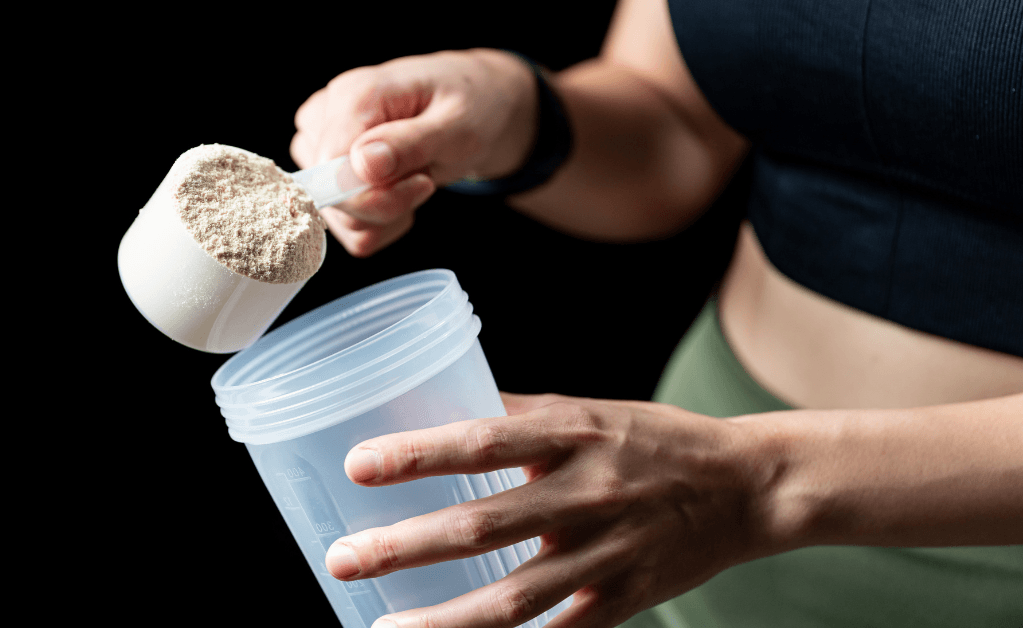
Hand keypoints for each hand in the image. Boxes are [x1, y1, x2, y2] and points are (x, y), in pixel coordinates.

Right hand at [291, 49, 538, 256]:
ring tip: (413, 179)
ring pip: (336, 218)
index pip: (331, 168)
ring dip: (384, 216)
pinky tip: (400, 193)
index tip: (423, 181)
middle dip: (386, 205)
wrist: (474, 108)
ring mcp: (320, 147)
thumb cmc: (468, 107)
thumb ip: (410, 143)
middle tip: (425, 178)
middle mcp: (324, 119)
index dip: (376, 193)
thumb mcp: (458, 125)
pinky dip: (379, 224)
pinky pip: (343, 227)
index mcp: (352, 94)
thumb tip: (362, 164)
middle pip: (330, 196)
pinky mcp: (326, 174)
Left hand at [323, 393, 776, 627]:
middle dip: (406, 546)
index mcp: (572, 433)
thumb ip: (517, 413)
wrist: (747, 487)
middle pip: (484, 526)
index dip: (417, 455)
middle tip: (342, 559)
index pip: (481, 441)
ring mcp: (605, 553)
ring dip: (443, 619)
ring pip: (514, 598)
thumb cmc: (654, 440)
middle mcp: (586, 493)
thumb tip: (442, 404)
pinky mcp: (624, 599)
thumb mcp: (587, 409)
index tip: (356, 466)